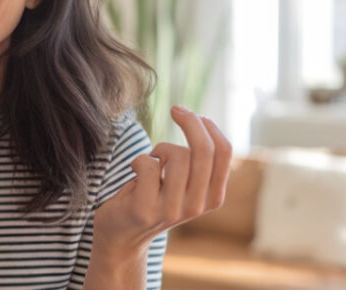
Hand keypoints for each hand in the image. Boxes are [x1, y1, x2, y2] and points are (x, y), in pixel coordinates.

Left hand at [92, 105, 232, 258]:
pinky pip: (148, 164)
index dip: (210, 127)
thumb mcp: (183, 184)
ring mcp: (171, 210)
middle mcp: (196, 206)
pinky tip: (134, 172)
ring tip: (150, 163)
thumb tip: (200, 122)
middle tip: (176, 109)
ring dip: (159, 149)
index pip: (224, 153)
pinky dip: (138, 160)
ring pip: (176, 154)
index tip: (195, 114)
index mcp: (212, 198)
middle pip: (203, 150)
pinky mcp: (145, 209)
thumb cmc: (152, 198)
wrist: (121, 237)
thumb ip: (196, 163)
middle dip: (190, 121)